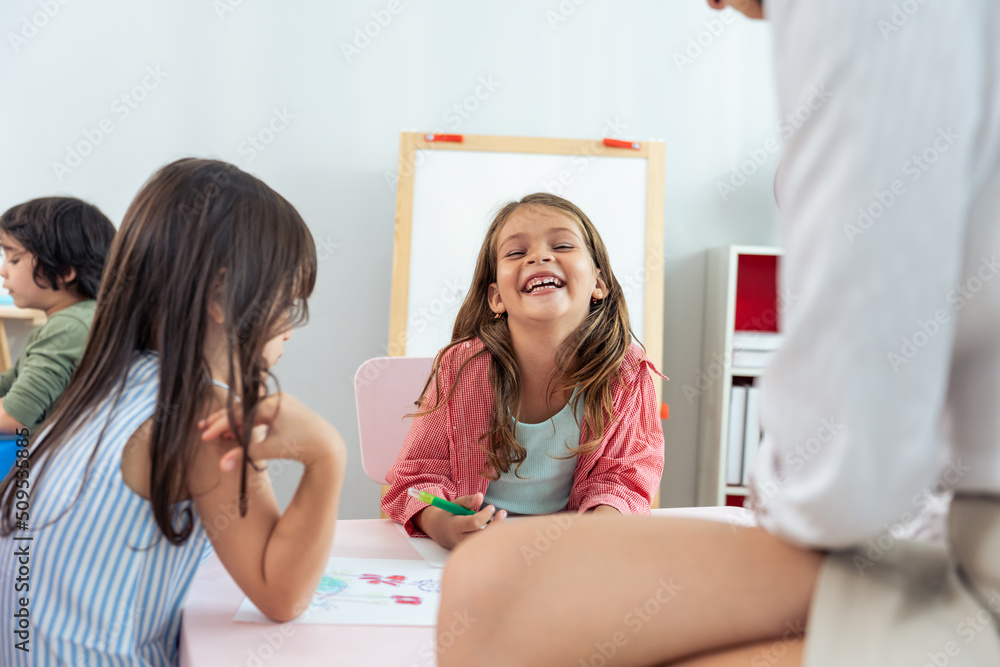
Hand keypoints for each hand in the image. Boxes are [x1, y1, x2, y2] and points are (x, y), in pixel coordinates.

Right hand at [198, 393, 342, 471]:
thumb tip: (221, 466)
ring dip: (235, 423)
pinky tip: (237, 433)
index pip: (239, 413)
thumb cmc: (300, 445)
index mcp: (272, 404)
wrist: (327, 446)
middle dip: (223, 420)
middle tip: (203, 429)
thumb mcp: (270, 449)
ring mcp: (281, 404)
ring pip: (250, 412)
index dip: (220, 424)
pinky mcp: (285, 412)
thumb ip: (244, 454)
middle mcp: (276, 399)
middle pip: (242, 409)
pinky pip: (260, 415)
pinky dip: (248, 424)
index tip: (205, 434)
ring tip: (217, 433)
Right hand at [415, 492, 506, 549]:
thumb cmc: (450, 515)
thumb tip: (480, 496)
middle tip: (502, 513)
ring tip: (501, 518)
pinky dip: (492, 536)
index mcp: (454, 526)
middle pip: (481, 536)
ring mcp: (464, 548)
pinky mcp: (469, 552)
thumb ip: (468, 500)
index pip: (473, 523)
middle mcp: (459, 540)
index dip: (485, 515)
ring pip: (485, 543)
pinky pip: (484, 546)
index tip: (491, 507)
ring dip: (496, 531)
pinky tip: (496, 527)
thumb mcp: (456, 504)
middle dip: (495, 524)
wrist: (438, 530)